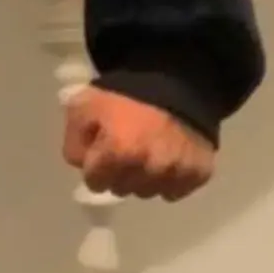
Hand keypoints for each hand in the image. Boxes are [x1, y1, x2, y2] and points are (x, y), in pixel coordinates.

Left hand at [63, 87, 214, 201]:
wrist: (175, 80)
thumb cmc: (125, 93)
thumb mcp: (84, 107)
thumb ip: (74, 142)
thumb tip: (84, 167)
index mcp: (120, 152)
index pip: (95, 183)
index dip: (95, 167)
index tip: (102, 152)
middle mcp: (150, 167)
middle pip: (122, 189)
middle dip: (118, 173)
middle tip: (125, 149)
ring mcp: (177, 172)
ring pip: (148, 192)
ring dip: (143, 178)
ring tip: (148, 152)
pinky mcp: (199, 173)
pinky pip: (175, 191)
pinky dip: (169, 180)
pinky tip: (167, 159)